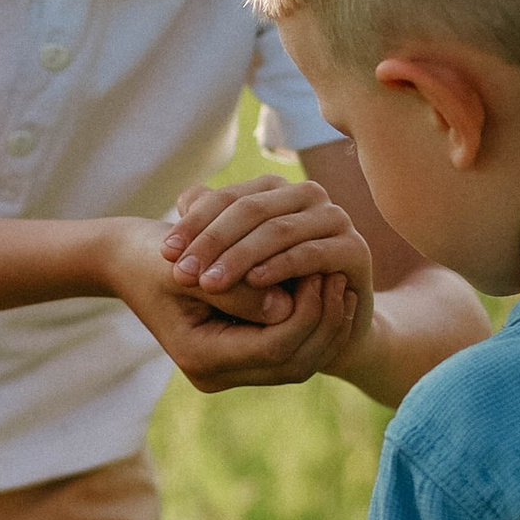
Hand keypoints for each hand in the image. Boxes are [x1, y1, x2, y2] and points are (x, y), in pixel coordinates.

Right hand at [100, 220, 362, 394]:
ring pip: (299, 363)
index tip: (321, 268)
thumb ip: (237, 288)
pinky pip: (289, 352)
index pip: (276, 346)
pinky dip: (311, 325)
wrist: (127, 261)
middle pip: (295, 362)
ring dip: (324, 325)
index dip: (308, 311)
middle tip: (339, 275)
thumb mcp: (190, 265)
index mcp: (201, 357)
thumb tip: (287, 303)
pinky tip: (323, 289)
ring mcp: (228, 372)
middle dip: (325, 321)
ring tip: (337, 280)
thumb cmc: (152, 255)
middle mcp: (216, 375)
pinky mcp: (237, 357)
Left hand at [162, 173, 376, 320]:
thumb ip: (212, 229)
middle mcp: (308, 196)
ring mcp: (334, 219)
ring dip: (240, 256)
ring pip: (278, 230)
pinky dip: (280, 266)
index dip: (193, 224)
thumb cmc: (272, 291)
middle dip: (212, 242)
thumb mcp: (234, 262)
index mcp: (275, 189)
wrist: (327, 329)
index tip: (164, 254)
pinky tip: (254, 282)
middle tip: (182, 272)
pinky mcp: (354, 249)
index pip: (227, 197)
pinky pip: (311, 253)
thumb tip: (186, 200)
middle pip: (251, 209)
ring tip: (209, 282)